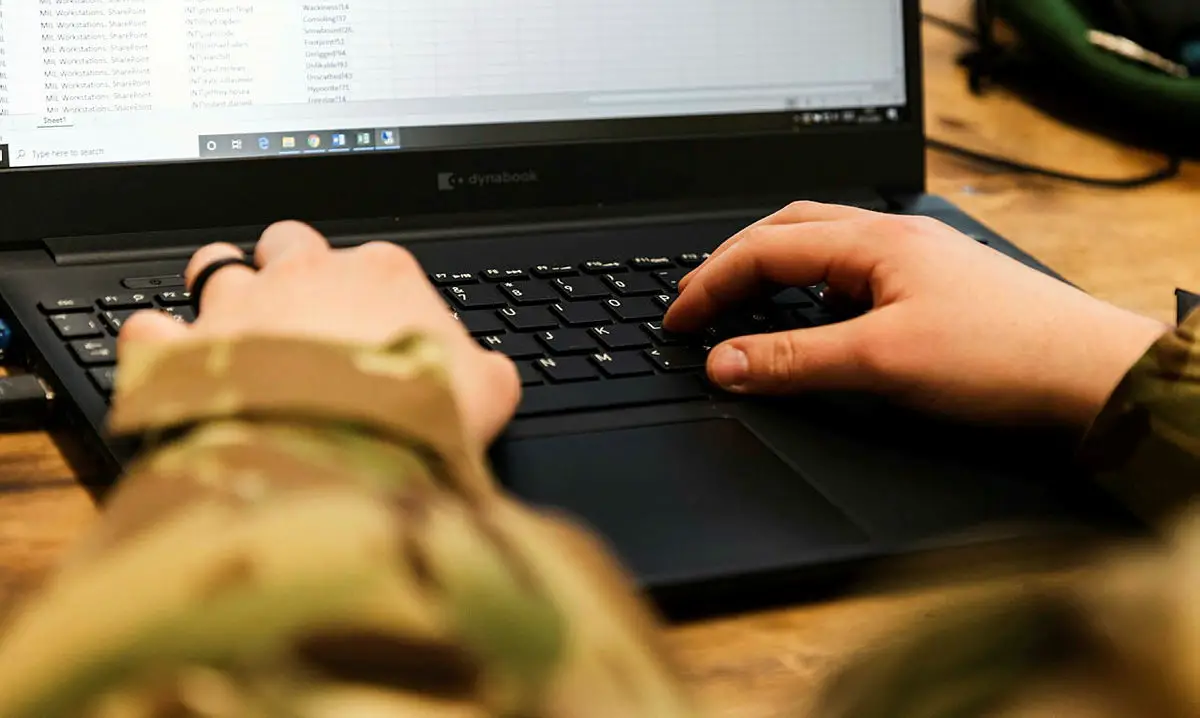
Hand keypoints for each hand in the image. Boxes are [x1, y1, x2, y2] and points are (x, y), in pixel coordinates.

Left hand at [118, 222, 519, 446]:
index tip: (381, 334)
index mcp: (383, 275)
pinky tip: (174, 365)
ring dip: (223, 288)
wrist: (338, 452)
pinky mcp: (181, 348)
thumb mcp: (487, 395)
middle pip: (290, 241)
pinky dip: (160, 344)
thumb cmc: (414, 418)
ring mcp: (238, 305)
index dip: (377, 298)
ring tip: (235, 326)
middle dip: (293, 266)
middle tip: (305, 314)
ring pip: (214, 264)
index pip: (377, 262)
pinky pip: (151, 329)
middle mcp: (305, 274)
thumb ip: (486, 374)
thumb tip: (488, 378)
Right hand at [664, 202, 1168, 427]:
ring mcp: (917, 259)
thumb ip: (794, 361)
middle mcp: (893, 239)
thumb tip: (722, 363)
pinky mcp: (934, 286)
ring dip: (773, 269)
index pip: (765, 248)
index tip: (676, 318)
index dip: (710, 283)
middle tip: (698, 299)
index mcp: (874, 241)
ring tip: (742, 303)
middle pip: (789, 229)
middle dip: (734, 261)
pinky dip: (813, 289)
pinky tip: (814, 318)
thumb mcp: (881, 362)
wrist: (1090, 375)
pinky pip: (853, 272)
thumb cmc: (1002, 357)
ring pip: (822, 247)